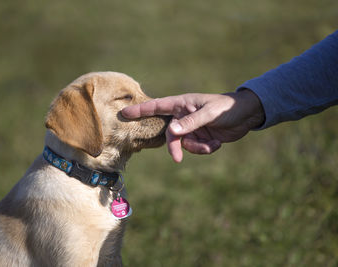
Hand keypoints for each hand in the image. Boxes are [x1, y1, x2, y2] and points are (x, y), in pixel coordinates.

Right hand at [121, 90, 264, 162]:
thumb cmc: (226, 107)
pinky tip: (218, 143)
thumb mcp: (209, 114)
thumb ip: (190, 123)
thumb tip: (172, 132)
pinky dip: (206, 150)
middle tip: (176, 158)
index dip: (140, 110)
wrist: (246, 115)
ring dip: (197, 148)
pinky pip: (195, 149)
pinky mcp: (199, 138)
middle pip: (169, 134)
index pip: (156, 107)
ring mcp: (190, 128)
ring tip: (215, 143)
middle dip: (174, 146)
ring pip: (183, 144)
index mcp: (181, 104)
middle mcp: (182, 117)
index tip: (124, 113)